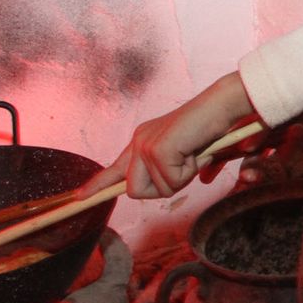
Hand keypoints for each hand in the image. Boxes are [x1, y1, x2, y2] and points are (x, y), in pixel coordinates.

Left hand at [80, 72, 258, 198]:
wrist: (222, 105)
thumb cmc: (212, 127)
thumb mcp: (197, 155)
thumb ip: (192, 170)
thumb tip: (205, 180)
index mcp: (143, 141)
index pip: (114, 169)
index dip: (98, 185)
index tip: (80, 197)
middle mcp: (138, 141)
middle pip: (134, 191)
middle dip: (163, 187)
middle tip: (186, 165)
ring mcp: (145, 145)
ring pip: (153, 190)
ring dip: (179, 179)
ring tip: (192, 154)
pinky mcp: (157, 150)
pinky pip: (170, 183)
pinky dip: (188, 173)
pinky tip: (195, 151)